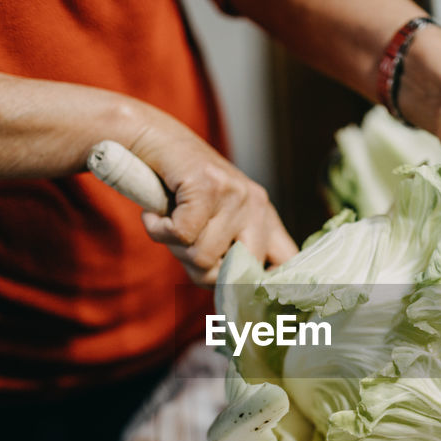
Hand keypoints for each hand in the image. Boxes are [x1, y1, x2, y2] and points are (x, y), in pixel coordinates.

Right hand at [128, 119, 297, 284]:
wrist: (152, 139)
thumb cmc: (179, 190)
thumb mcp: (213, 224)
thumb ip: (228, 255)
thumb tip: (236, 298)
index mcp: (264, 217)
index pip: (287, 263)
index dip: (271, 289)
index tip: (248, 300)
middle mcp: (257, 204)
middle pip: (237, 273)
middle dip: (203, 272)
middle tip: (183, 247)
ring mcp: (235, 193)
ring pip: (203, 257)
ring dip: (175, 247)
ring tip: (169, 220)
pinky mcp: (208, 185)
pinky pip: (182, 235)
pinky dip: (159, 230)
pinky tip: (155, 214)